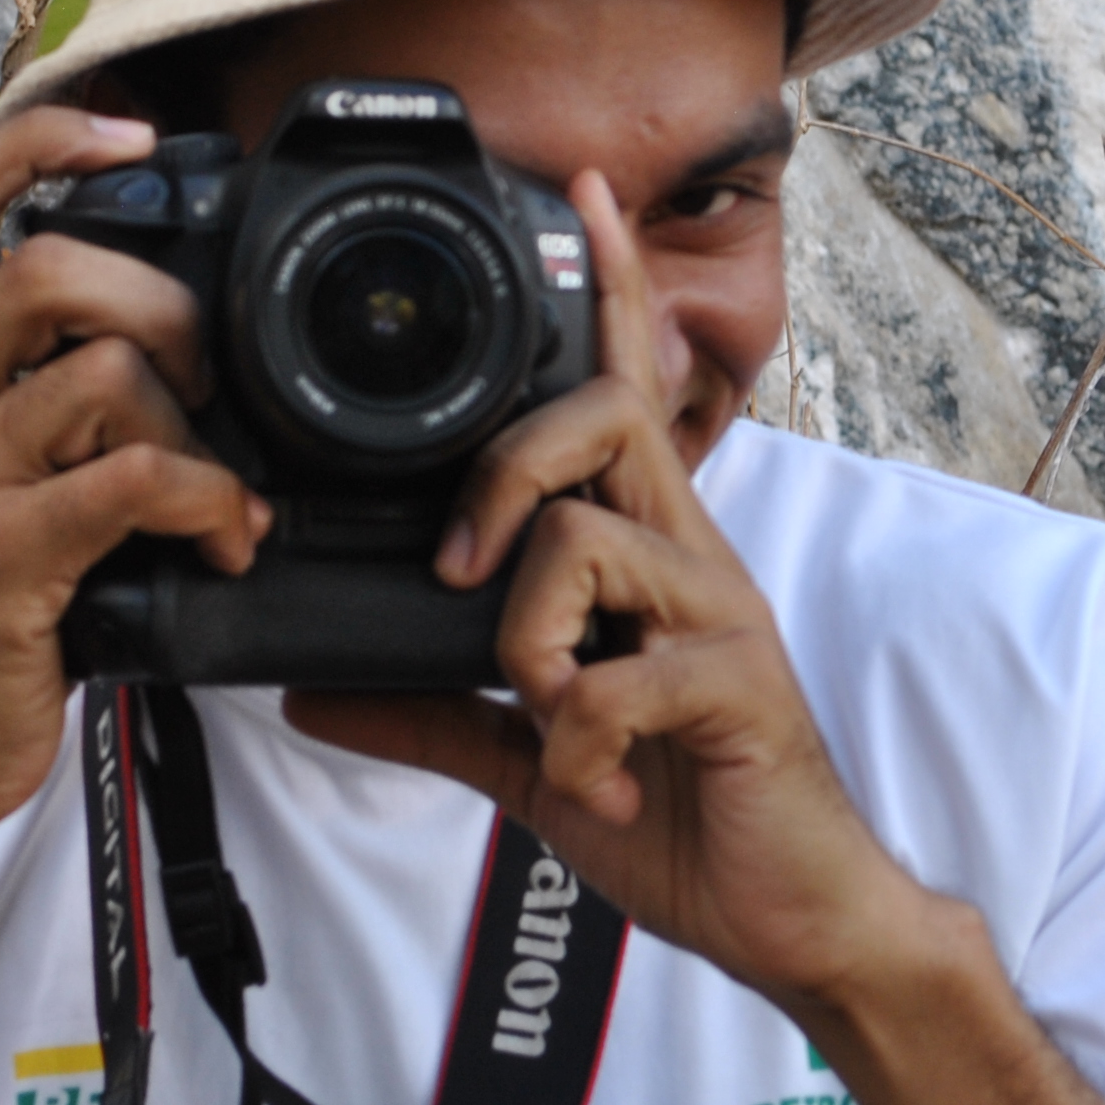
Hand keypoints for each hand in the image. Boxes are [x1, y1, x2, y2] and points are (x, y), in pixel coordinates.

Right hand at [0, 106, 270, 863]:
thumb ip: (50, 407)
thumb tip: (168, 349)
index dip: (40, 139)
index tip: (132, 135)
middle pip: (43, 269)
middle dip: (160, 300)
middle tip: (211, 372)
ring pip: (101, 374)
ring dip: (197, 426)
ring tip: (227, 491)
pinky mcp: (1, 558)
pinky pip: (132, 482)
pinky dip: (208, 501)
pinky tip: (226, 540)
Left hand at [289, 179, 948, 1019]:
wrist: (792, 914)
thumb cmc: (681, 808)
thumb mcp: (531, 757)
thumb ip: (432, 711)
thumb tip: (311, 687)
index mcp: (648, 551)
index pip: (626, 386)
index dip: (611, 287)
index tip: (583, 190)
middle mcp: (690, 558)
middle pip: (599, 416)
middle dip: (502, 472)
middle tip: (455, 573)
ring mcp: (720, 617)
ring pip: (589, 543)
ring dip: (528, 643)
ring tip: (542, 723)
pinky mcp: (740, 688)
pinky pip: (621, 677)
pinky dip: (576, 740)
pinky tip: (590, 782)